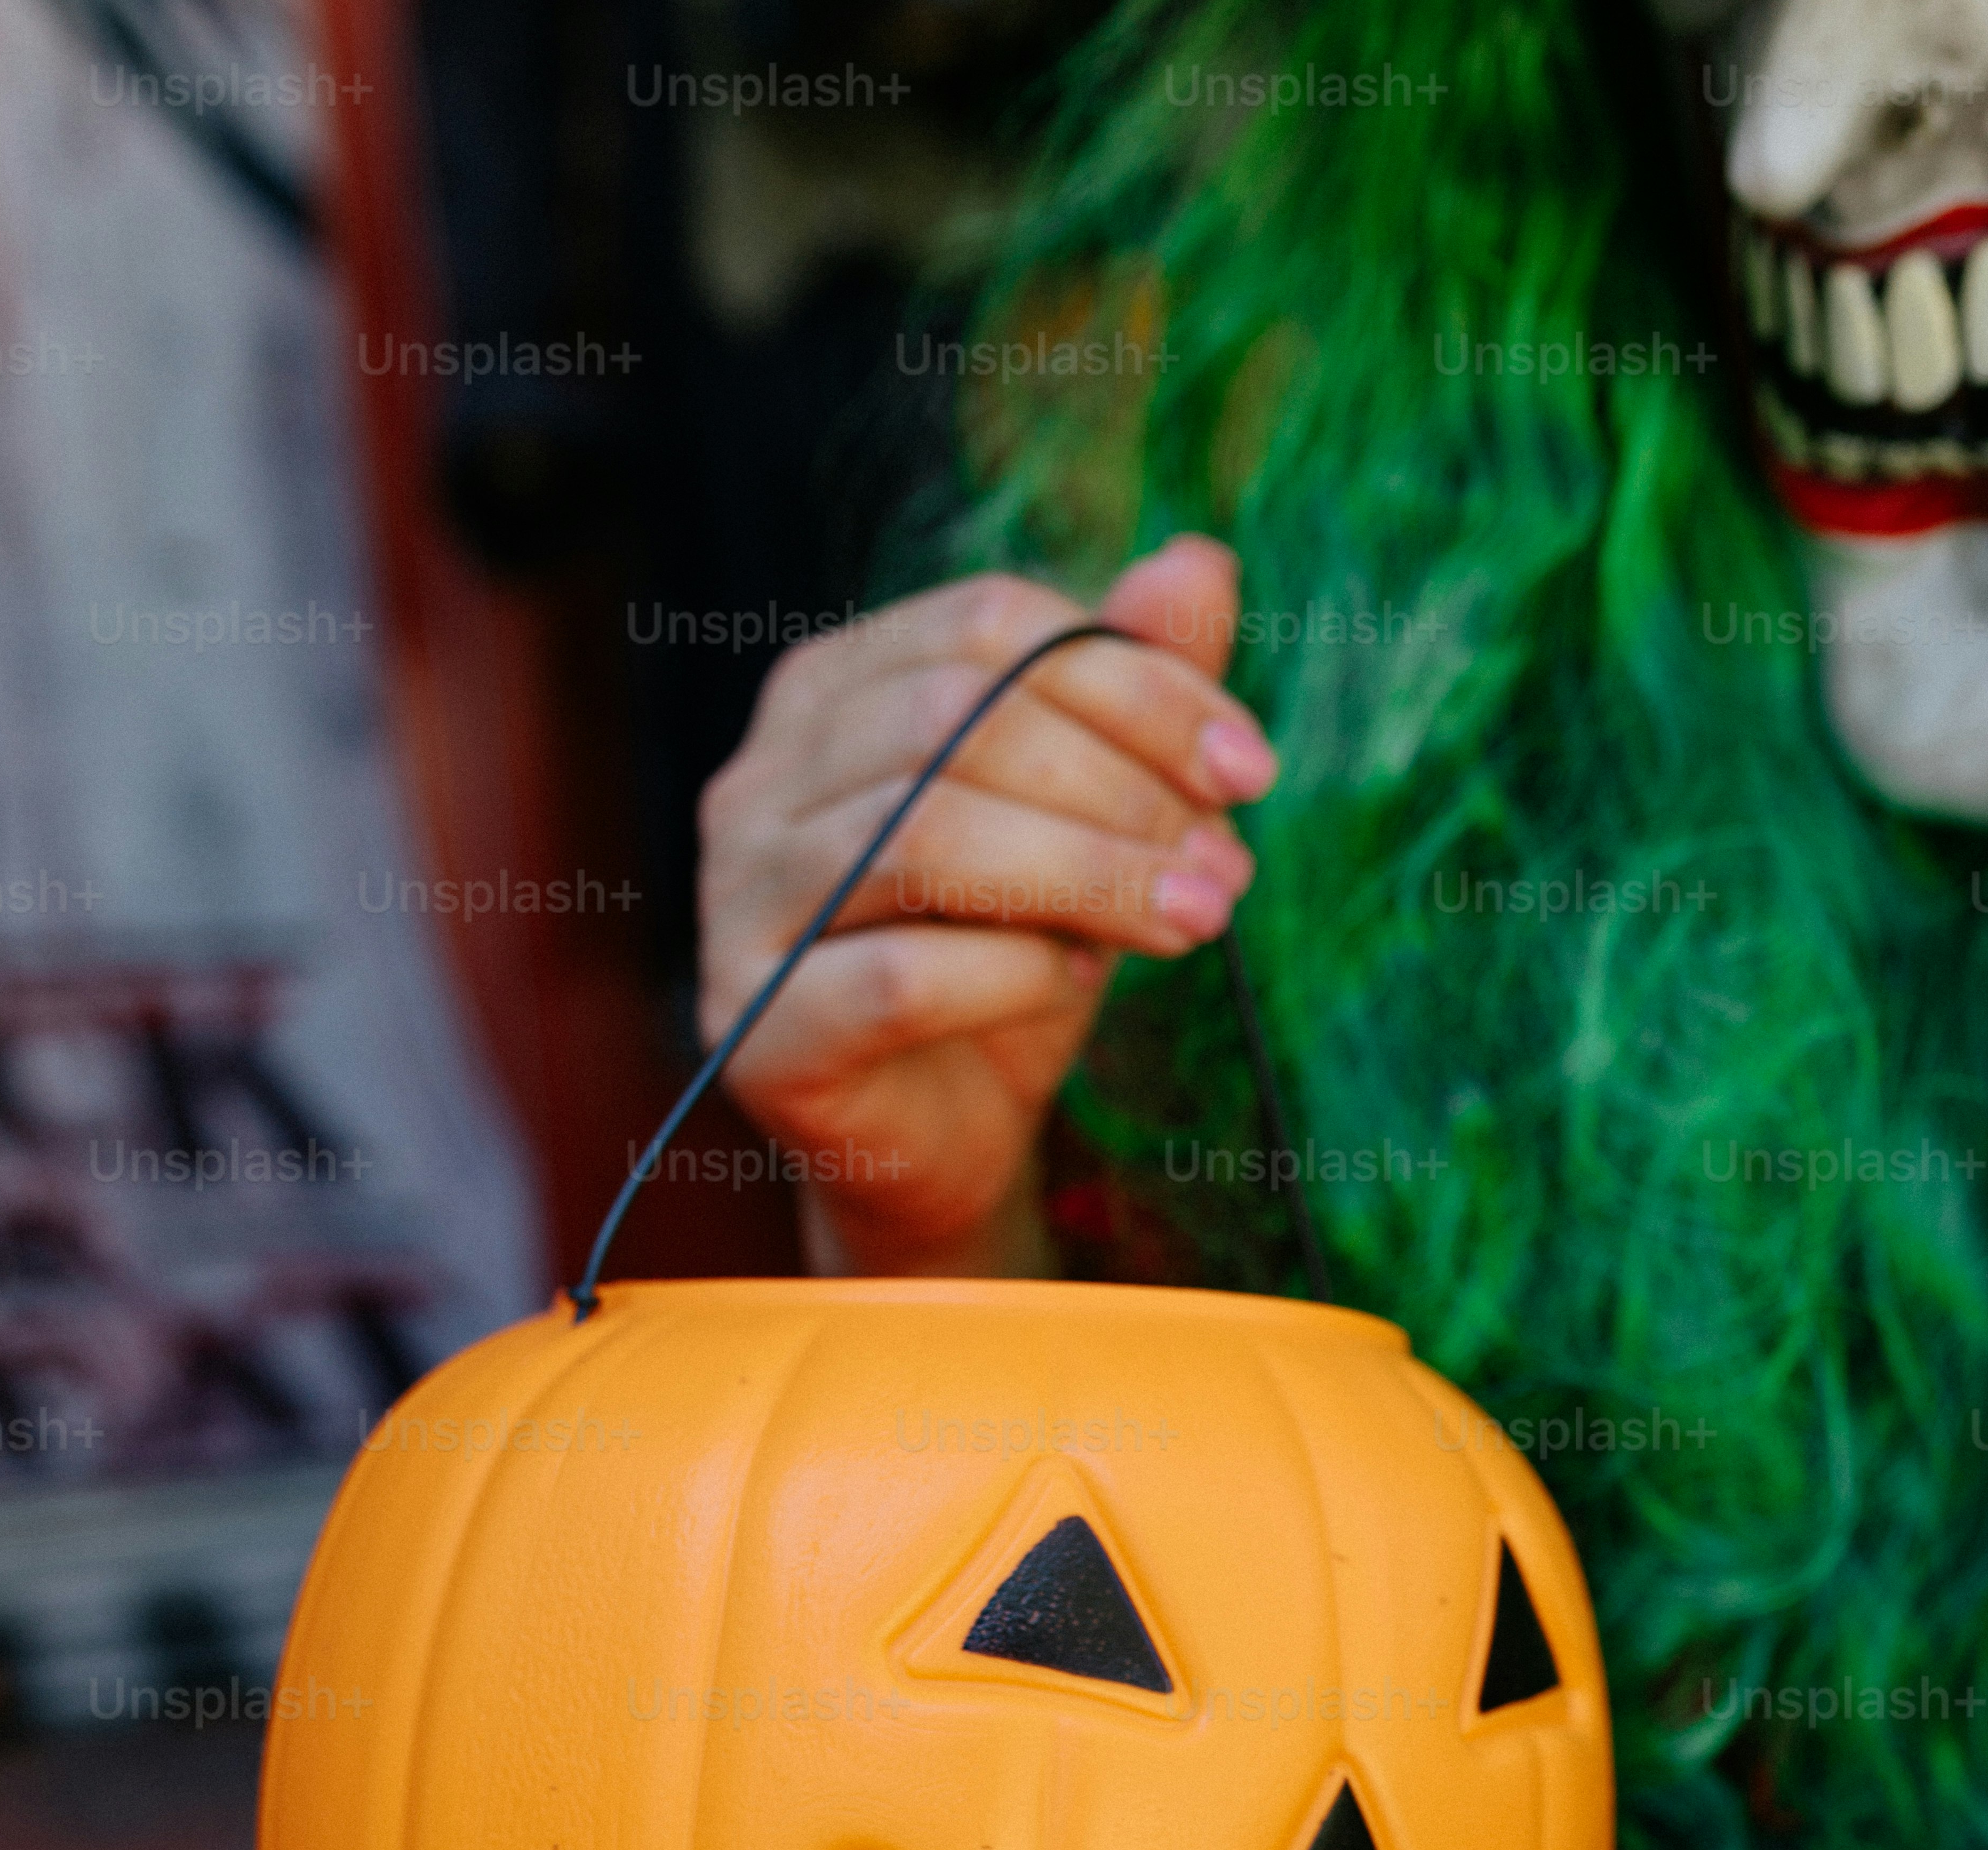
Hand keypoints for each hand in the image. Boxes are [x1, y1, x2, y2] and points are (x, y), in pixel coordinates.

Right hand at [694, 532, 1273, 1278]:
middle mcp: (758, 779)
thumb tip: (1200, 563)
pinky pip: (901, 977)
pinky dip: (1015, 974)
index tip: (1250, 771)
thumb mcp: (1088, 825)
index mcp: (831, 693)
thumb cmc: (1006, 968)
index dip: (1137, 683)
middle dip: (1121, 786)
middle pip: (956, 721)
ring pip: (927, 837)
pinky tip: (1074, 987)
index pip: (988, 625)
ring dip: (1091, 874)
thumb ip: (1129, 698)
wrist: (939, 1147)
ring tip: (1196, 918)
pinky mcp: (757, 1028)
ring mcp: (737, 903)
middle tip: (1227, 867)